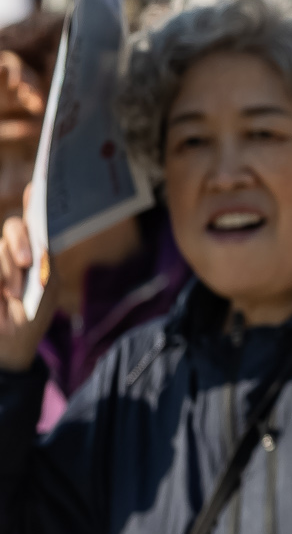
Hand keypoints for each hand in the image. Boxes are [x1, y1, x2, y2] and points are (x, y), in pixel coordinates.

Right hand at [0, 216, 55, 373]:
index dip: (32, 203)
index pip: (28, 221)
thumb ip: (45, 260)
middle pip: (12, 230)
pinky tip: (2, 303)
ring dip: (6, 272)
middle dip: (20, 243)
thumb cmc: (32, 314)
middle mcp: (7, 252)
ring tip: (13, 295)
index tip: (36, 188)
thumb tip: (43, 241)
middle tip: (28, 262)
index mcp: (29, 250)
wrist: (12, 345)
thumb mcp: (45, 287)